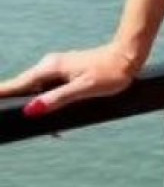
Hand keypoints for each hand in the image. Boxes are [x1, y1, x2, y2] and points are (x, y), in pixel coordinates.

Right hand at [0, 42, 140, 116]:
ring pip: (38, 89)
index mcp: (50, 67)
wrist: (127, 56)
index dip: (3, 92)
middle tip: (16, 121)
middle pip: (25, 87)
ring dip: (37, 105)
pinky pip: (49, 87)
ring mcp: (57, 67)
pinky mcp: (66, 71)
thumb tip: (32, 110)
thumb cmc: (110, 72)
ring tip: (50, 130)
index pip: (18, 83)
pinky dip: (47, 101)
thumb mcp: (84, 89)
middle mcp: (50, 65)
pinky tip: (55, 115)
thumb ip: (58, 99)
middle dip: (19, 104)